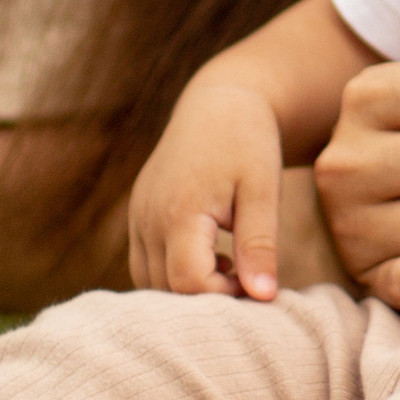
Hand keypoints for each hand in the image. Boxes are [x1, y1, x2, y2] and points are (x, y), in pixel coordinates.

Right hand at [128, 63, 288, 297]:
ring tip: (229, 267)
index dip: (223, 295)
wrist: (217, 102)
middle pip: (164, 289)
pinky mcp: (136, 215)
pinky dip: (170, 274)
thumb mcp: (263, 191)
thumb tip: (263, 297)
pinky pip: (143, 263)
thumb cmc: (247, 142)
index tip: (255, 280)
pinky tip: (209, 257)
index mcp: (180, 212)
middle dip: (205, 297)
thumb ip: (259, 246)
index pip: (188, 282)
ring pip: (148, 281)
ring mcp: (137, 217)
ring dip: (185, 289)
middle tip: (246, 280)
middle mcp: (148, 218)